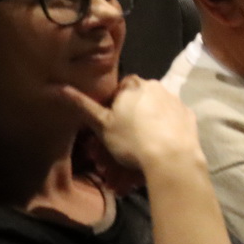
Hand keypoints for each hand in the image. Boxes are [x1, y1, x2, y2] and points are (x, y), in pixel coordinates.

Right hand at [59, 76, 203, 174]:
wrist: (171, 158)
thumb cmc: (131, 140)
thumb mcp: (101, 125)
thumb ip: (81, 105)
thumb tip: (54, 87)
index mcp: (134, 85)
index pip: (121, 88)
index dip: (114, 105)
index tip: (112, 123)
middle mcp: (156, 86)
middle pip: (140, 97)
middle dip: (133, 113)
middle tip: (126, 137)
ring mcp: (176, 100)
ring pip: (157, 108)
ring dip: (150, 120)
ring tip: (144, 145)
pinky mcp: (189, 116)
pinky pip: (173, 119)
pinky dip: (167, 128)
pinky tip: (162, 145)